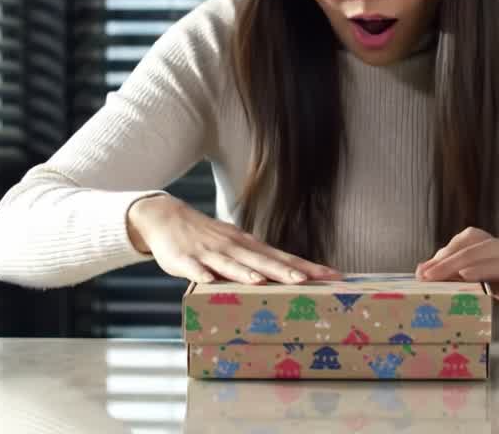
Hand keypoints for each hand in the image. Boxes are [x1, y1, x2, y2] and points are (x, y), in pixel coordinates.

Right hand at [126, 194, 340, 284]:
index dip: (307, 267)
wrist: (166, 217)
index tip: (333, 275)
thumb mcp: (235, 246)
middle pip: (262, 260)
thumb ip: (257, 261)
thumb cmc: (207, 238)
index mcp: (248, 246)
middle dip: (284, 271)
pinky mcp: (185, 259)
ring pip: (229, 264)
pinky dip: (200, 274)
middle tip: (308, 281)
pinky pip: (193, 268)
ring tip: (261, 281)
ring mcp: (209, 253)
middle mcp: (233, 247)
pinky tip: (207, 281)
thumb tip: (288, 275)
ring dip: (244, 272)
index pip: (283, 258)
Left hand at [415, 227, 498, 311]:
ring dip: (456, 262)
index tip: (420, 273)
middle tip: (424, 276)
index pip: (457, 245)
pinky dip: (480, 268)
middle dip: (442, 261)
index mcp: (480, 243)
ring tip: (437, 275)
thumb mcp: (475, 277)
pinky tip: (465, 274)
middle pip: (465, 247)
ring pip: (478, 252)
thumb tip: (421, 271)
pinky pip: (497, 264)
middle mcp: (492, 244)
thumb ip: (452, 273)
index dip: (437, 257)